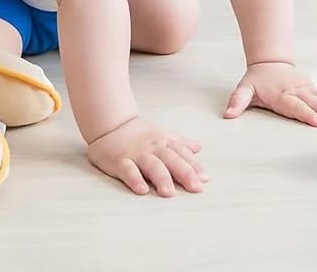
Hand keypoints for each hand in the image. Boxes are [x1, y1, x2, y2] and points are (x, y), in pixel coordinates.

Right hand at [86, 116, 207, 197]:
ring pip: (152, 165)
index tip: (205, 179)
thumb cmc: (139, 133)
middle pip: (172, 160)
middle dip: (185, 174)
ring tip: (170, 193)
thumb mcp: (162, 134)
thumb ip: (180, 142)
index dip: (194, 166)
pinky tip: (141, 190)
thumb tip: (199, 147)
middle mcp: (153, 147)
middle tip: (196, 188)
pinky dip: (135, 179)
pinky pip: (128, 170)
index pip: (183, 154)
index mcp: (164, 142)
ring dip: (162, 178)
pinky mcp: (119, 160)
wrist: (111, 123)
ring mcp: (136, 154)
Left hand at [224, 61, 316, 126]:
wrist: (270, 62)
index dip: (307, 114)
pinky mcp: (312, 88)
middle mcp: (297, 91)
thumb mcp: (244, 89)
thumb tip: (228, 114)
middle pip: (315, 103)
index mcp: (282, 95)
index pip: (296, 106)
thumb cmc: (258, 80)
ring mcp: (307, 89)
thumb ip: (237, 101)